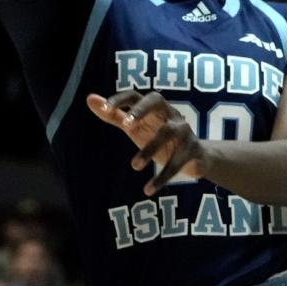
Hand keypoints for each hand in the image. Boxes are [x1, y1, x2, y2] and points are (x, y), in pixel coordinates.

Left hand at [87, 91, 205, 195]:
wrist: (197, 158)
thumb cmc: (160, 138)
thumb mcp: (136, 127)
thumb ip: (114, 115)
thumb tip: (90, 99)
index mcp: (153, 108)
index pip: (135, 96)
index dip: (120, 100)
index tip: (104, 108)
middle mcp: (169, 113)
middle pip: (157, 100)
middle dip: (141, 110)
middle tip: (126, 125)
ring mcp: (183, 130)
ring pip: (168, 132)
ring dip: (150, 148)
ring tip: (134, 166)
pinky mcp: (193, 149)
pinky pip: (178, 162)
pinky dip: (162, 177)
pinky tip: (148, 189)